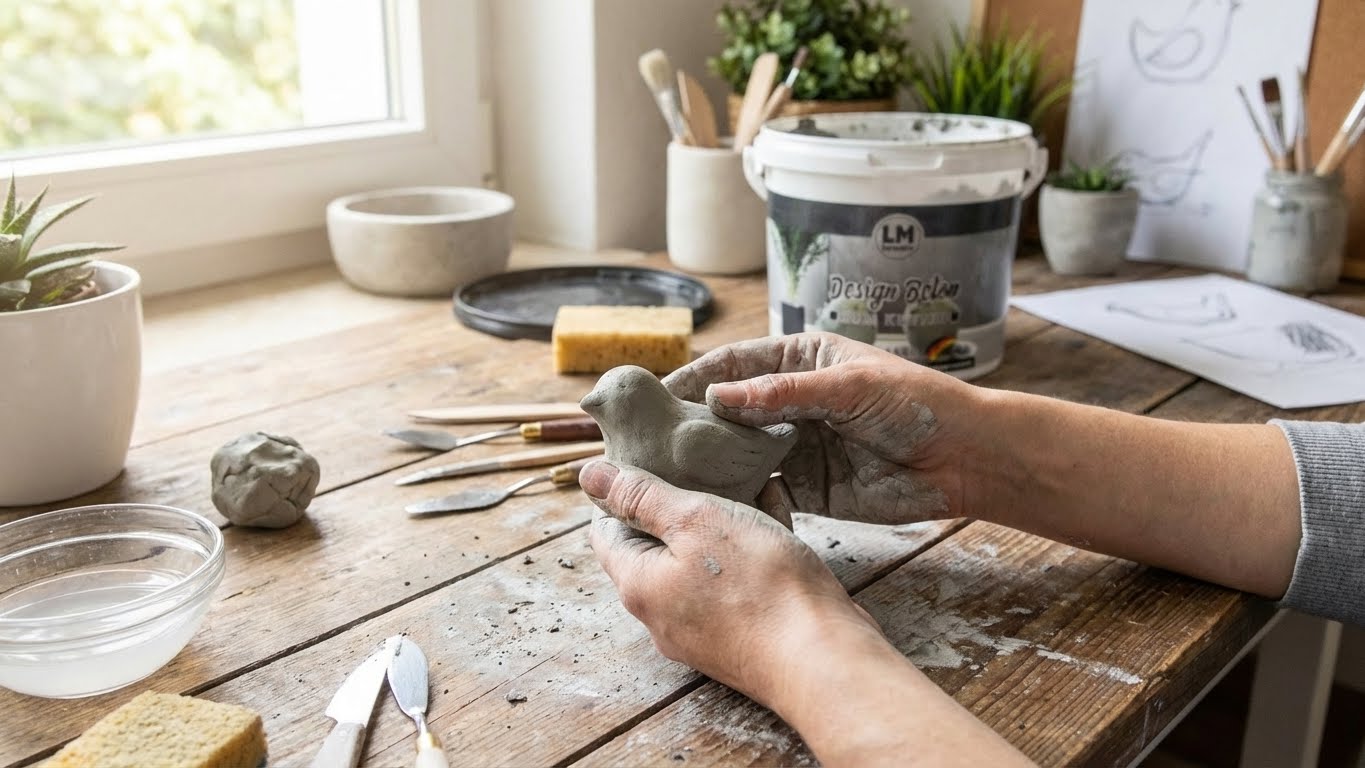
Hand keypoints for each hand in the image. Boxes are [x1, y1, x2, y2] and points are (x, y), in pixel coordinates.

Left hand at [582, 459, 881, 707]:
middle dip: (674, 502)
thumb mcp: (696, 521)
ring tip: (745, 479)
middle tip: (700, 462)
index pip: (606, 529)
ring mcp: (703, 630)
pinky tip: (775, 511)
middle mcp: (662, 614)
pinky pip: (732, 580)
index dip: (620, 489)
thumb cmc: (761, 586)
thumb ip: (641, 497)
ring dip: (717, 520)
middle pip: (653, 546)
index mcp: (639, 584)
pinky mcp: (741, 634)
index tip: (649, 456)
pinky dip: (746, 545)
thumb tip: (589, 475)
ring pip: (698, 560)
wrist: (825, 659)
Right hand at [663, 332, 985, 524]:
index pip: (732, 367)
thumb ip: (783, 394)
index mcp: (798, 363)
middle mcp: (789, 404)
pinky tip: (712, 511)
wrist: (965, 458)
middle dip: (688, 429)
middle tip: (645, 446)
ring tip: (666, 482)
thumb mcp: (849, 387)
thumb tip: (718, 395)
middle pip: (725, 415)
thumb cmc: (916, 404)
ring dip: (707, 469)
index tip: (651, 399)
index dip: (691, 380)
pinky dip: (739, 502)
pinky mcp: (808, 490)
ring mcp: (796, 449)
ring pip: (738, 457)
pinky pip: (763, 494)